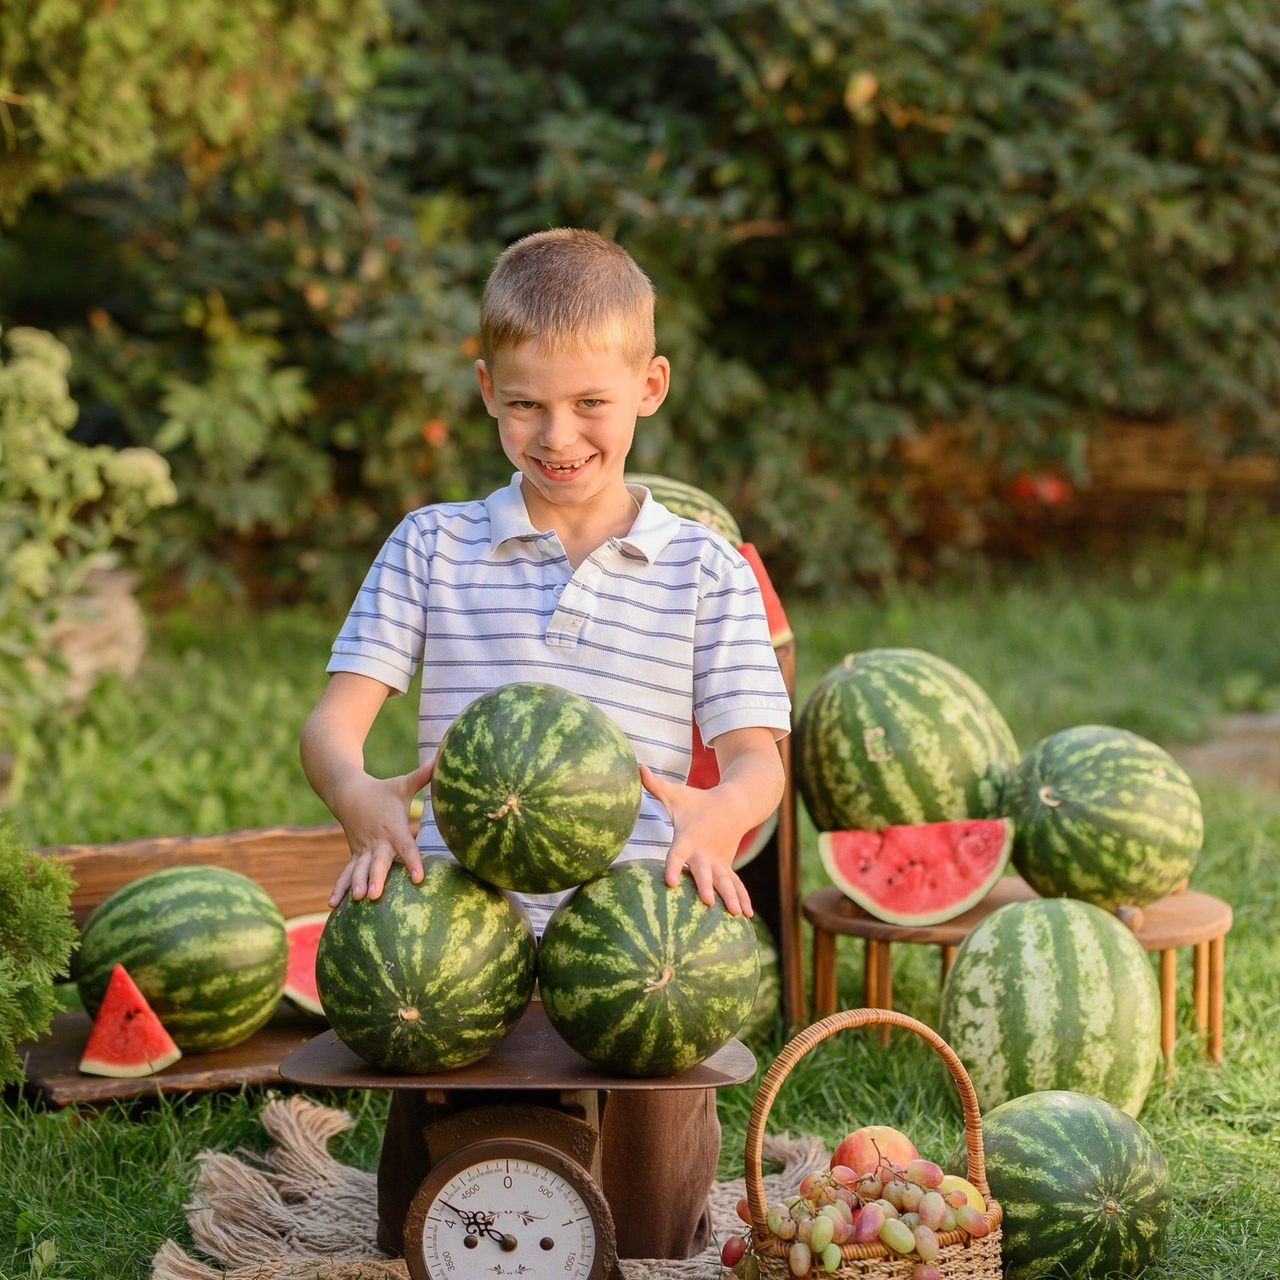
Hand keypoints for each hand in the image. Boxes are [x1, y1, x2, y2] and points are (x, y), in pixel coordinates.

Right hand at [328, 758, 434, 905]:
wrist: (349, 793)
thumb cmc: (383, 791)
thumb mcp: (402, 784)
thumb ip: (421, 776)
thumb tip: (439, 761)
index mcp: (394, 829)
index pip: (406, 848)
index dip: (412, 862)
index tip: (418, 878)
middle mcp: (378, 843)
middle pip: (379, 863)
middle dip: (376, 878)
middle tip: (375, 895)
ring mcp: (364, 850)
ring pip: (360, 870)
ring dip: (357, 885)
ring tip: (357, 900)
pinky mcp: (355, 855)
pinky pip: (346, 873)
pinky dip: (339, 887)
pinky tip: (332, 905)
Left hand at [640, 765, 752, 915]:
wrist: (734, 804)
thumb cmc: (698, 801)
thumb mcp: (676, 793)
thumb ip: (655, 785)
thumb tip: (637, 766)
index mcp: (688, 838)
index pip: (677, 854)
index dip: (673, 867)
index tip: (670, 882)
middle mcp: (704, 852)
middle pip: (704, 872)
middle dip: (706, 886)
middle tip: (708, 902)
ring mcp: (719, 861)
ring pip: (726, 881)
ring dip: (731, 896)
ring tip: (735, 914)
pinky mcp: (727, 866)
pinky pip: (736, 884)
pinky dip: (743, 897)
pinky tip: (747, 916)